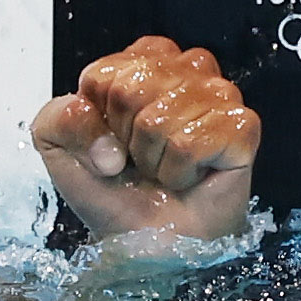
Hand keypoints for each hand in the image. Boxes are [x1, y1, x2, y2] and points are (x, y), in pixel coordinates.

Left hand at [31, 36, 260, 249]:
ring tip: (164, 167)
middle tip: (139, 159)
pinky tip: (188, 176)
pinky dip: (179, 171)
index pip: (102, 74)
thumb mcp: (58, 145)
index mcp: (143, 59)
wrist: (147, 241)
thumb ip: (58, 118)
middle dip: (124, 137)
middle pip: (130, 89)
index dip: (97, 118)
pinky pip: (190, 144)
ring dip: (152, 159)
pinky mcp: (242, 126)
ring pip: (159, 120)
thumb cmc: (112, 188)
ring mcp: (221, 93)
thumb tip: (105, 139)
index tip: (110, 140)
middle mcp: (187, 67)